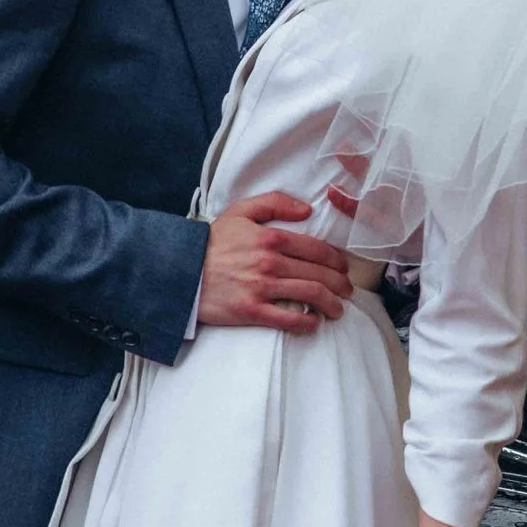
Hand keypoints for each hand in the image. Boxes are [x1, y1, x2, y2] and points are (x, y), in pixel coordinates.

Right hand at [196, 191, 353, 335]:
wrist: (180, 270)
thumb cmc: (211, 242)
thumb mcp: (241, 211)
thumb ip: (275, 203)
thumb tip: (307, 209)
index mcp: (270, 237)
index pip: (317, 249)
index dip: (336, 260)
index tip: (343, 268)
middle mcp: (270, 262)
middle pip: (319, 274)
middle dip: (340, 284)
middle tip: (347, 291)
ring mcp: (261, 288)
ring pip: (310, 295)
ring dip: (331, 304)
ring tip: (338, 309)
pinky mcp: (251, 311)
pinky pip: (288, 320)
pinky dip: (307, 323)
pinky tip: (314, 323)